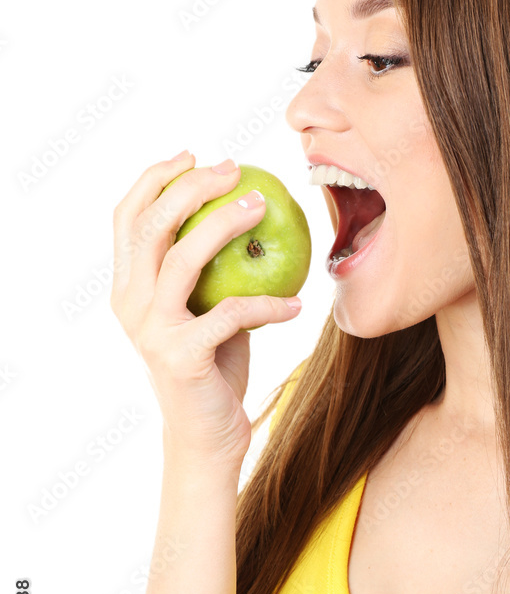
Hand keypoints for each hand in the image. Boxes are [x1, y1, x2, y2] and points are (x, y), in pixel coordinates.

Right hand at [110, 152, 301, 462]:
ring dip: (226, 223)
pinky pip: (232, 314)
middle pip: (151, 225)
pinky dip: (269, 305)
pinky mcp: (181, 357)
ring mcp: (151, 331)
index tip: (194, 155)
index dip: (155, 178)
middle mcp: (129, 304)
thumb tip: (245, 210)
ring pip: (183, 257)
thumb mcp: (202, 310)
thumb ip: (205, 271)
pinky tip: (297, 304)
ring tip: (263, 207)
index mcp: (126, 287)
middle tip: (234, 168)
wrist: (206, 439)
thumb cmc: (213, 367)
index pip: (126, 217)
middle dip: (191, 186)